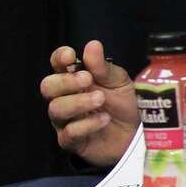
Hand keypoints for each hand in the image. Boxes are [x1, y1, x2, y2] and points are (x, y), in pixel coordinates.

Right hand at [40, 40, 138, 165]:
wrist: (137, 131)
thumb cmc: (124, 102)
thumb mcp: (118, 81)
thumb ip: (103, 67)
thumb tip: (92, 45)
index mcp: (75, 78)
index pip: (57, 65)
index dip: (59, 58)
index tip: (70, 56)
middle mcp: (66, 98)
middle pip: (48, 86)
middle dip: (66, 81)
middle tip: (88, 79)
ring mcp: (66, 120)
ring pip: (56, 109)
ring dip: (78, 102)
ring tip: (100, 99)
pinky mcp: (72, 141)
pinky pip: (69, 133)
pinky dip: (87, 124)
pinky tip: (104, 118)